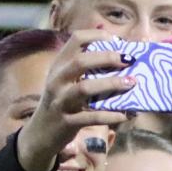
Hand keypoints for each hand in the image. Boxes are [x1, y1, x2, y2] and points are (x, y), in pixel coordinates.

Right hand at [16, 31, 133, 170]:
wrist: (40, 134)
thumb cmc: (62, 104)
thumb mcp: (66, 82)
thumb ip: (86, 69)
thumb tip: (121, 57)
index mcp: (59, 65)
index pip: (76, 39)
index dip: (98, 36)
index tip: (117, 41)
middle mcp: (57, 80)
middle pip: (81, 61)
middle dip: (108, 57)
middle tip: (130, 59)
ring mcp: (60, 101)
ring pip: (85, 88)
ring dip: (111, 84)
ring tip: (132, 83)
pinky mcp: (67, 122)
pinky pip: (92, 117)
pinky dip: (112, 115)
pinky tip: (127, 114)